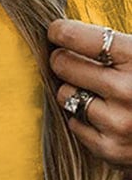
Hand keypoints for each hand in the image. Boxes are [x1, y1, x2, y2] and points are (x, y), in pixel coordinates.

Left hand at [48, 19, 131, 172]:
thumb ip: (117, 44)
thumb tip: (67, 32)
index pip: (80, 38)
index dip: (61, 31)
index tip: (55, 31)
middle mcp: (128, 90)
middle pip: (64, 65)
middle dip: (62, 59)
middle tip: (67, 59)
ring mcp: (118, 122)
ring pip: (65, 95)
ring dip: (73, 90)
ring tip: (94, 89)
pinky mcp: (110, 149)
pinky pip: (74, 124)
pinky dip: (83, 118)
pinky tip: (104, 114)